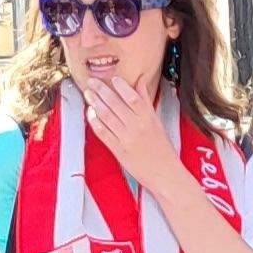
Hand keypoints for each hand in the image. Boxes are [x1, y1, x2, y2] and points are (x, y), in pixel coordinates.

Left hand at [79, 71, 182, 186]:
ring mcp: (126, 138)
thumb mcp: (156, 120)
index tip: (113, 78)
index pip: (133, 97)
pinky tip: (90, 113)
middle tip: (92, 82)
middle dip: (101, 90)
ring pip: (107, 116)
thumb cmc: (162, 148)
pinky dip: (94, 121)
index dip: (121, 86)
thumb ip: (146, 100)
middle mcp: (137, 126)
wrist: (164, 173)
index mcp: (149, 118)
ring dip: (95, 103)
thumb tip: (140, 79)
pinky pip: (103, 133)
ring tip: (88, 94)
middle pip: (116, 104)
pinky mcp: (118, 150)